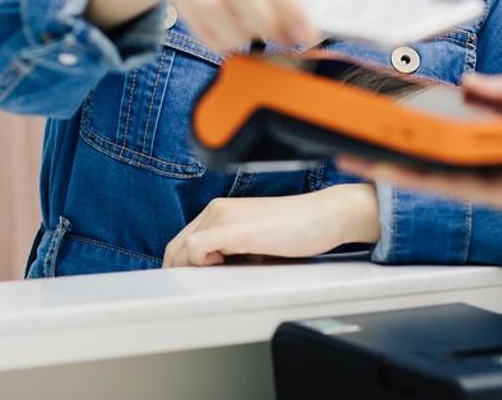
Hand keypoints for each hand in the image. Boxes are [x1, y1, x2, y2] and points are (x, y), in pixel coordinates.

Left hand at [162, 185, 380, 267]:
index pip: (184, 240)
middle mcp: (218, 210)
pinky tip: (223, 267)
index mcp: (221, 211)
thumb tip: (216, 274)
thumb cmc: (299, 230)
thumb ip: (234, 251)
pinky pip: (197, 248)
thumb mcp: (257, 241)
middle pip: (176, 245)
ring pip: (182, 247)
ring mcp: (224, 217)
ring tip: (212, 282)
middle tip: (191, 292)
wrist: (326, 215)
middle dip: (178, 271)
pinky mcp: (235, 229)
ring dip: (190, 270)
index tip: (188, 284)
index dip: (180, 265)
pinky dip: (200, 263)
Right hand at [334, 73, 501, 267]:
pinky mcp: (499, 196)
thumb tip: (468, 82)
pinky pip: (448, 184)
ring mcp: (498, 177)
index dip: (432, 109)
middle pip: (442, 144)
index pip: (464, 118)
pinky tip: (384, 167)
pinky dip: (414, 177)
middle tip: (364, 122)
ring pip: (435, 167)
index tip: (400, 102)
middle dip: (403, 134)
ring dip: (395, 157)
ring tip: (356, 146)